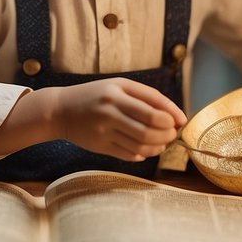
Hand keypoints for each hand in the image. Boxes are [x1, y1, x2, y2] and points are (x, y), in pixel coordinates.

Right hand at [48, 78, 186, 161]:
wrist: (60, 111)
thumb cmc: (96, 95)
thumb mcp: (119, 86)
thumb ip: (146, 97)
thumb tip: (174, 116)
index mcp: (117, 92)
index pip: (153, 107)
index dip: (172, 116)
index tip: (181, 121)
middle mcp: (110, 111)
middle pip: (150, 128)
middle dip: (167, 133)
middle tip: (172, 133)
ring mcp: (104, 130)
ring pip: (141, 144)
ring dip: (158, 146)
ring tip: (163, 143)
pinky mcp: (100, 146)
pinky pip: (129, 154)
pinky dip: (143, 154)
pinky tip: (146, 149)